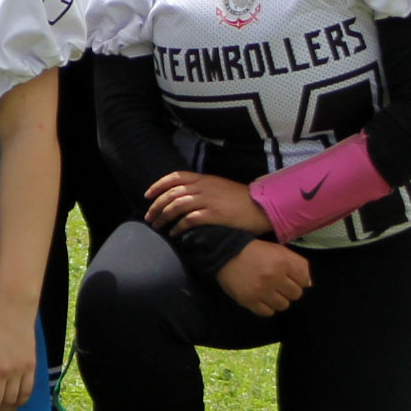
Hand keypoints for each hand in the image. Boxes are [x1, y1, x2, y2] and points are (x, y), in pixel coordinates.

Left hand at [146, 172, 268, 236]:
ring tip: (157, 226)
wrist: (263, 207)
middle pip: (172, 193)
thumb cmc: (242, 199)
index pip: (175, 177)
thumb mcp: (220, 187)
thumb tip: (183, 197)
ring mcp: (209, 200)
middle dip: (156, 205)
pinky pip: (190, 219)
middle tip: (149, 217)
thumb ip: (203, 189)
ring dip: (163, 216)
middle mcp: (204, 187)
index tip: (147, 195)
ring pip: (177, 205)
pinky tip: (174, 233)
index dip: (158, 185)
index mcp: (204, 179)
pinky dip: (178, 226)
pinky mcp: (215, 214)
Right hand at [215, 240, 312, 317]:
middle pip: (295, 295)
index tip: (288, 277)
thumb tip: (309, 284)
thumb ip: (298, 264)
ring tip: (268, 291)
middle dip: (288, 290)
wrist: (224, 252)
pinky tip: (260, 297)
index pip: (304, 282)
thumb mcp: (278, 250)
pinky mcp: (248, 299)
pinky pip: (267, 312)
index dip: (297, 280)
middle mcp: (273, 277)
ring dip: (278, 299)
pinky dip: (266, 307)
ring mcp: (260, 290)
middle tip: (277, 284)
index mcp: (282, 262)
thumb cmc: (254, 251)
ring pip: (283, 305)